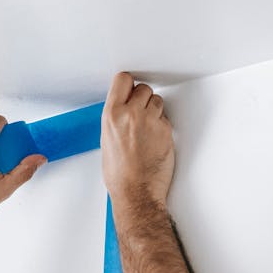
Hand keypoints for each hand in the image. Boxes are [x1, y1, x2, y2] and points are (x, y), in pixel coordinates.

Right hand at [101, 72, 174, 208]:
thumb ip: (116, 119)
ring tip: (147, 129)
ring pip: (157, 101)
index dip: (128, 84)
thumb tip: (123, 109)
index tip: (130, 89)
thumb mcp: (107, 141)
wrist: (136, 193)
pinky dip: (161, 125)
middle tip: (139, 115)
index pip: (123, 79)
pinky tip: (154, 139)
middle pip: (143, 88)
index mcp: (112, 115)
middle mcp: (131, 114)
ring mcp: (150, 121)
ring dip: (154, 111)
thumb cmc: (120, 176)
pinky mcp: (165, 130)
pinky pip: (164, 117)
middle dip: (142, 99)